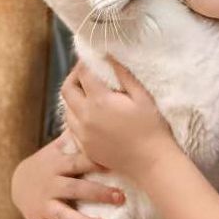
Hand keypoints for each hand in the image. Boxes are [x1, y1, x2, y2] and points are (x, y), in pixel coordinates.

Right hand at [10, 127, 125, 218]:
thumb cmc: (47, 163)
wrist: (16, 182)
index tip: (115, 163)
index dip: (96, 162)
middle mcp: (51, 184)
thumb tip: (94, 115)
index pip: (78, 162)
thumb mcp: (56, 149)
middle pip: (75, 188)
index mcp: (58, 164)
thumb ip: (75, 137)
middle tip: (121, 198)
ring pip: (64, 215)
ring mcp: (44, 205)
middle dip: (98, 193)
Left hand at [60, 58, 175, 182]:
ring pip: (67, 109)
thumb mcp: (142, 96)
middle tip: (86, 73)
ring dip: (74, 97)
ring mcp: (83, 134)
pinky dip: (76, 116)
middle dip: (74, 77)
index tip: (92, 58)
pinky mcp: (85, 147)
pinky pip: (72, 127)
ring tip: (88, 93)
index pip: (83, 74)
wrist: (152, 163)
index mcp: (99, 101)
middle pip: (67, 90)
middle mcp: (85, 117)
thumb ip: (124, 74)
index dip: (85, 63)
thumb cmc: (152, 127)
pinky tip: (89, 114)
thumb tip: (109, 55)